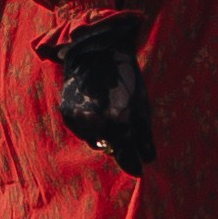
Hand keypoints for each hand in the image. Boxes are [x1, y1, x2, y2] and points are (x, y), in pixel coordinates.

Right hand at [56, 18, 154, 174]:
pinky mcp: (68, 113)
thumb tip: (149, 160)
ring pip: (95, 141)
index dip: (133, 163)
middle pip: (110, 149)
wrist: (96, 49)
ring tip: (112, 118)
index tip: (139, 169)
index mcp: (120, 119)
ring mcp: (80, 118)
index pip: (127, 155)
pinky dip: (91, 128)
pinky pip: (82, 131)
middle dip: (120, 148)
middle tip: (128, 139)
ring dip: (105, 137)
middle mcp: (98, 122)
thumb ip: (145, 135)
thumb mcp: (142, 104)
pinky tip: (98, 113)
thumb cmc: (125, 76)